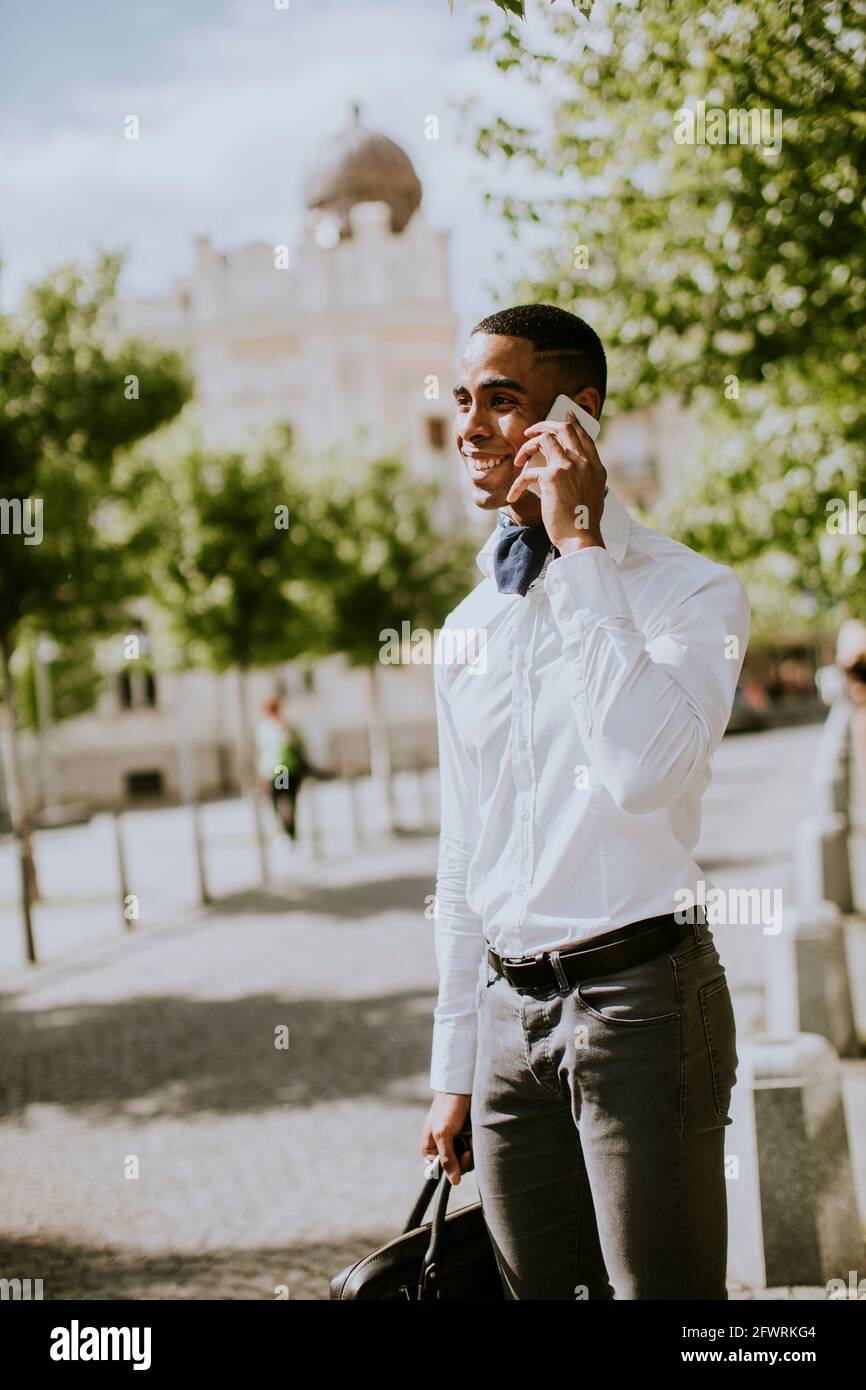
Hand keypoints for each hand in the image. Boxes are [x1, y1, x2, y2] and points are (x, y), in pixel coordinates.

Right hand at [421, 1092, 473, 1185]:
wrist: (461, 1089)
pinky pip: (474, 1151)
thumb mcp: (443, 1133)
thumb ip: (448, 1158)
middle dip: (464, 1158)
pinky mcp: (467, 1139)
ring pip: (467, 1160)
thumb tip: (454, 1182)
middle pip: (456, 1168)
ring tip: (470, 1136)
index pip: (441, 1171)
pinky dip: (476, 1144)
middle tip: (467, 1147)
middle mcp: (443, 1149)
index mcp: (430, 1150)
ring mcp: (456, 1144)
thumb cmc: (447, 1109)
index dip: (453, 1168)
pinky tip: (474, 1134)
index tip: (462, 1156)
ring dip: (471, 1150)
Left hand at [506, 411, 605, 552]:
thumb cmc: (583, 522)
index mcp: (596, 466)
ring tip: (519, 459)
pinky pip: (529, 472)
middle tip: (530, 432)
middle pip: (564, 428)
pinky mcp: (552, 477)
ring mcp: (568, 466)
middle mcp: (584, 462)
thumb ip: (585, 477)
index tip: (565, 414)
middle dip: (544, 425)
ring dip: (527, 446)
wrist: (581, 537)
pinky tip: (513, 496)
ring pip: (545, 438)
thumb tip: (571, 471)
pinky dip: (518, 484)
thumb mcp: (593, 494)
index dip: (573, 422)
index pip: (584, 436)